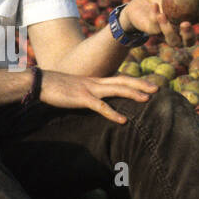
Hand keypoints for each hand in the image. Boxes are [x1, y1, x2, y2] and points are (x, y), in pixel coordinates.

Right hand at [38, 69, 158, 123]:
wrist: (40, 83)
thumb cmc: (56, 88)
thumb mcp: (76, 89)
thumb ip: (88, 93)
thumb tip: (96, 100)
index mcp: (95, 81)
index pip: (120, 78)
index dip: (135, 81)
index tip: (149, 84)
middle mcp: (96, 82)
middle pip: (123, 81)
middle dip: (141, 84)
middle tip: (157, 88)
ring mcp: (89, 89)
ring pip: (116, 90)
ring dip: (133, 93)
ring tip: (147, 99)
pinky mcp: (82, 99)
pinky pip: (100, 106)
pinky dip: (113, 113)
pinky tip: (123, 120)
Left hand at [123, 0, 198, 49]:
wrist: (140, 1)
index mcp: (190, 19)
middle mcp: (180, 32)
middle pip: (189, 41)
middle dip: (189, 35)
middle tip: (186, 24)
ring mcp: (166, 35)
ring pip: (172, 40)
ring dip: (168, 31)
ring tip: (163, 16)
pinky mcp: (153, 33)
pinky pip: (155, 27)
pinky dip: (155, 15)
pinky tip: (154, 5)